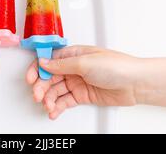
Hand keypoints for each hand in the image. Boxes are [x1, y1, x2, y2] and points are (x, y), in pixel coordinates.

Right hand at [26, 46, 141, 119]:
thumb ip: (62, 64)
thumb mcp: (85, 62)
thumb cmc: (116, 66)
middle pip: (49, 77)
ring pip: (55, 90)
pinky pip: (65, 101)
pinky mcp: (83, 95)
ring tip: (48, 106)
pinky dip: (57, 106)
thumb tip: (44, 62)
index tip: (30, 77)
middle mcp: (73, 67)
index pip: (48, 59)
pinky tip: (53, 111)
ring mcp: (78, 82)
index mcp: (73, 54)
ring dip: (48, 98)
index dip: (37, 68)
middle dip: (41, 86)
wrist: (135, 83)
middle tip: (38, 95)